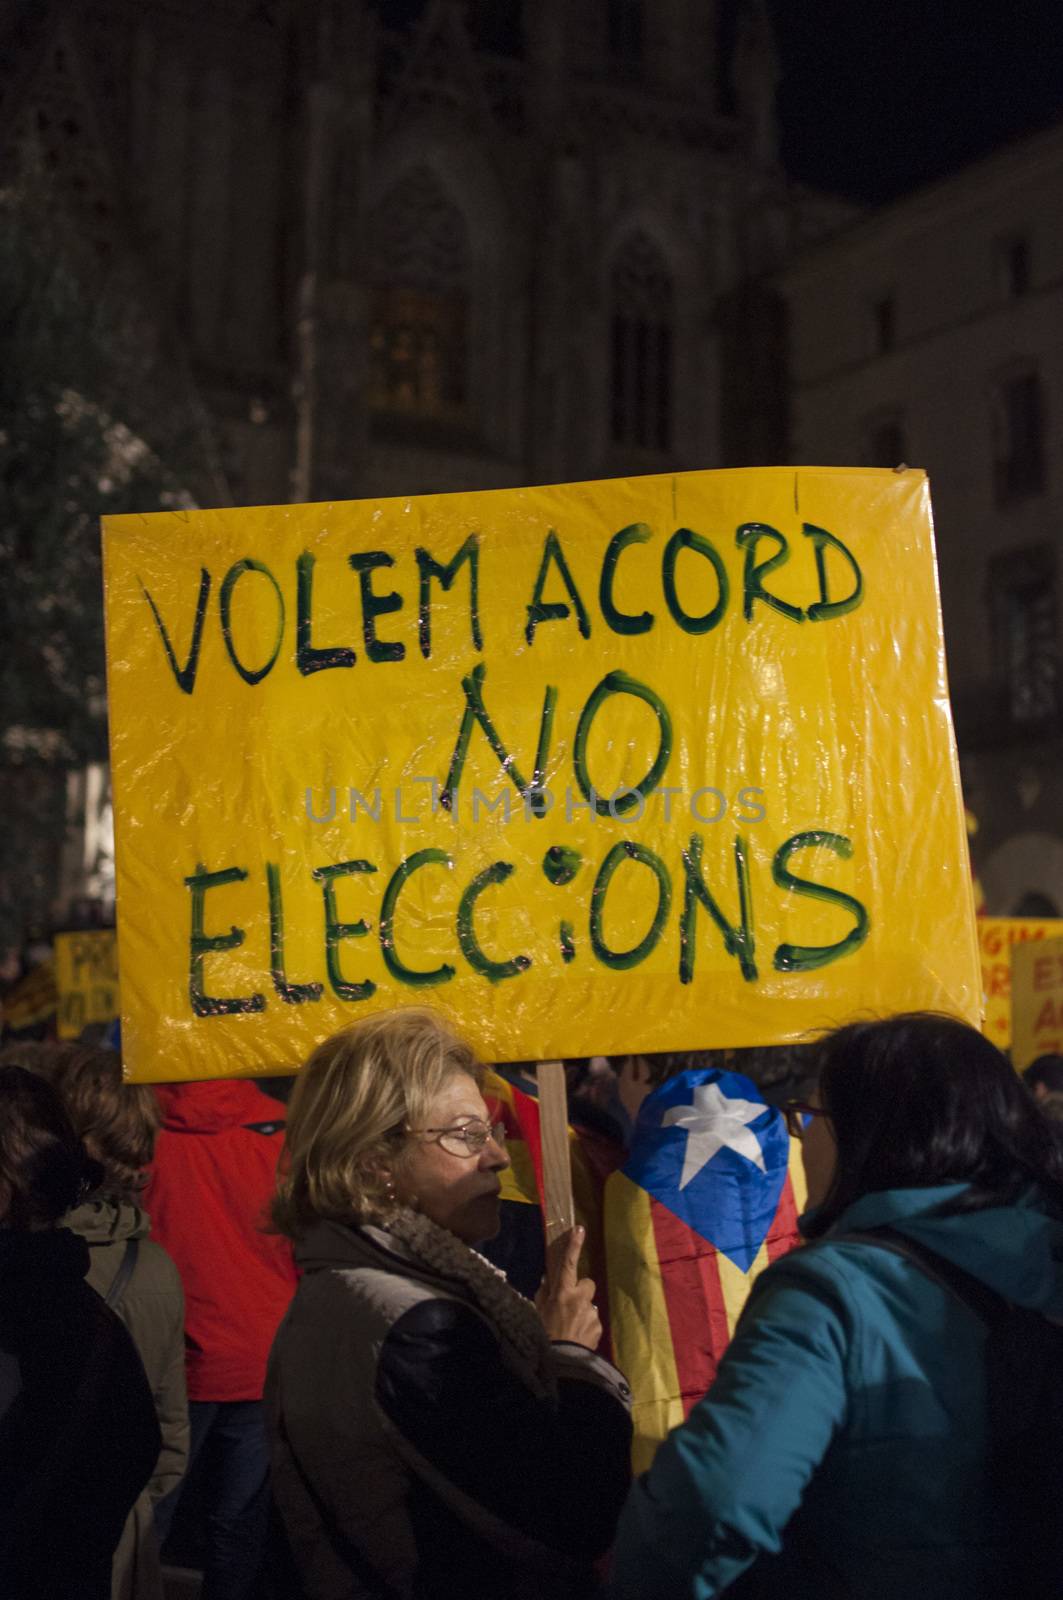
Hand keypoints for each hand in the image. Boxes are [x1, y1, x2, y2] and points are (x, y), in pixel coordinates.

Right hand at [535, 1225, 601, 1349]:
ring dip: (583, 1311)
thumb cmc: (544, 1335)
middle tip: (570, 1305)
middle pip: (587, 1284)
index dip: (573, 1246)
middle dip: (581, 1291)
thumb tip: (548, 1281)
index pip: (568, 1264)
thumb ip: (543, 1294)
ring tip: (572, 1327)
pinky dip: (587, 1326)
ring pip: (589, 1304)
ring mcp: (591, 1312)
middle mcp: (579, 1299)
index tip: (579, 1229)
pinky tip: (578, 1336)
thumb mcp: (538, 1312)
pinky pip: (593, 1320)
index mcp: (562, 1293)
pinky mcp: (598, 1326)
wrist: (561, 1362)